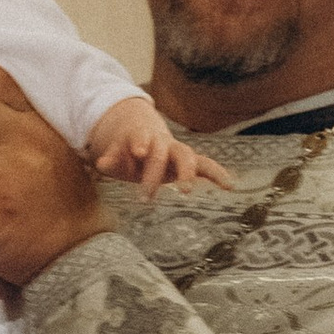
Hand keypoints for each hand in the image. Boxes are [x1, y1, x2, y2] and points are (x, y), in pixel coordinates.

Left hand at [89, 97, 232, 200]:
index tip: (138, 151)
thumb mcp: (116, 155)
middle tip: (146, 196)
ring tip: (186, 191)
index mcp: (143, 138)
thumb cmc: (128, 152)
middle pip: (163, 152)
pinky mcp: (191, 162)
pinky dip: (218, 174)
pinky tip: (230, 186)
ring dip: (188, 173)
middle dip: (155, 173)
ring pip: (187, 156)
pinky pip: (207, 166)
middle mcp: (164, 143)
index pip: (141, 138)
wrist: (145, 138)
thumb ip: (111, 159)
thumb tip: (102, 163)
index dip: (140, 143)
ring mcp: (178, 152)